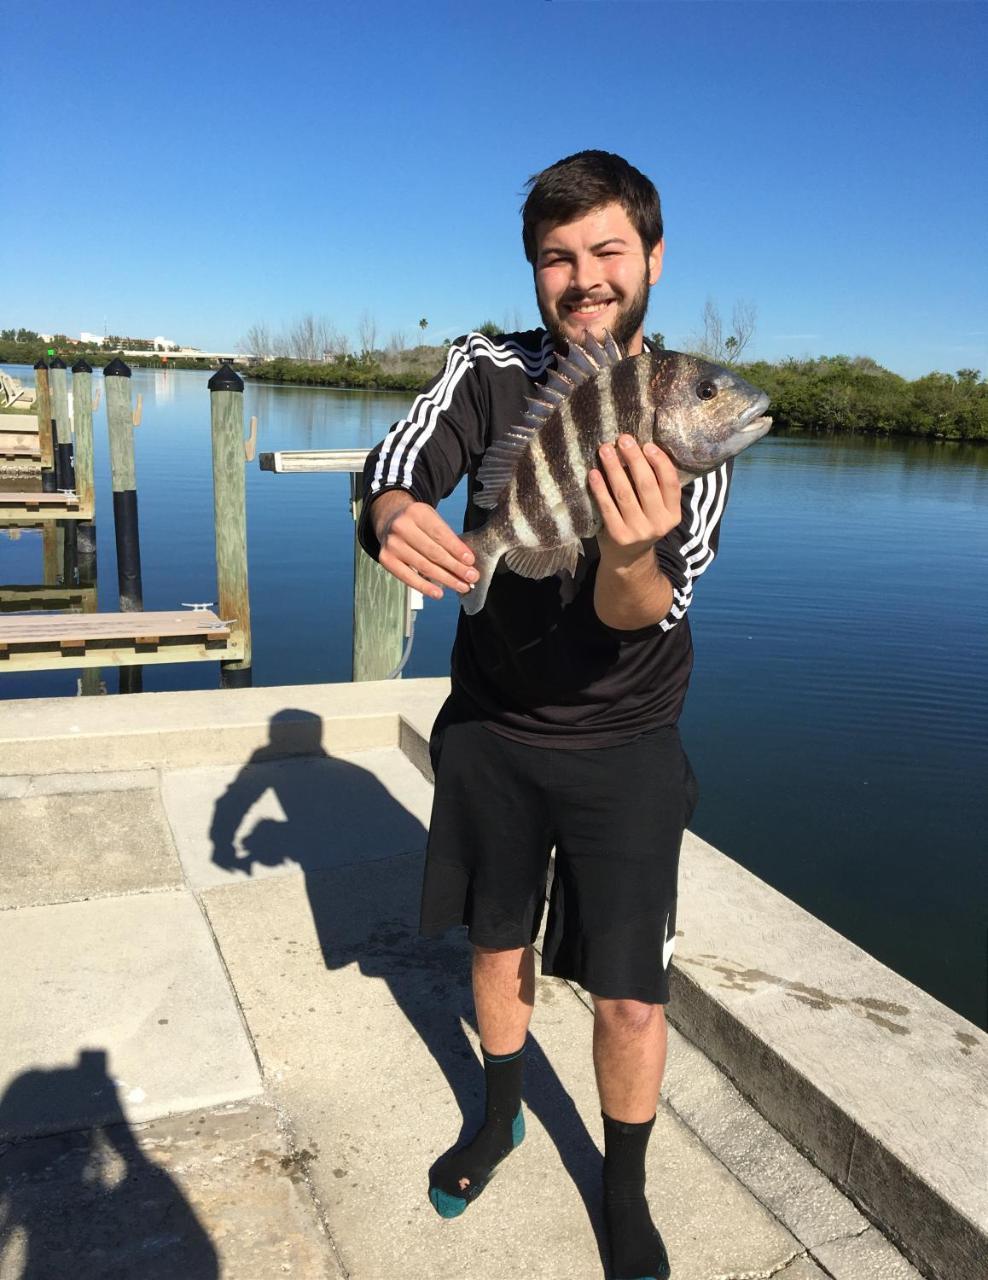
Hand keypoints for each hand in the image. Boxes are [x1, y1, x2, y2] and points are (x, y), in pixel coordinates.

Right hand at [372, 491, 478, 599]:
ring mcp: (392, 544)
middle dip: (455, 567)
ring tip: (461, 586)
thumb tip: (466, 563)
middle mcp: (402, 527)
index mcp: (417, 513)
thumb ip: (447, 538)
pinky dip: (424, 587)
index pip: (440, 534)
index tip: (470, 561)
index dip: (457, 549)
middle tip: (471, 577)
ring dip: (446, 579)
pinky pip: (408, 577)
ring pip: (424, 566)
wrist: (389, 520)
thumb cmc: (417, 523)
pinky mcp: (386, 559)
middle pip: (433, 552)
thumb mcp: (432, 519)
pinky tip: (438, 593)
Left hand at [589, 435, 681, 564]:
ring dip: (614, 468)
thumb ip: (655, 487)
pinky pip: (607, 507)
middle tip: (623, 439)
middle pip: (646, 484)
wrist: (627, 558)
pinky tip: (594, 473)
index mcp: (673, 514)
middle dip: (634, 458)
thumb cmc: (641, 523)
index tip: (647, 445)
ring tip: (605, 450)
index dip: (660, 462)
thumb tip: (639, 449)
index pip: (671, 482)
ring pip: (625, 493)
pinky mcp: (618, 536)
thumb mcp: (657, 510)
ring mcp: (638, 531)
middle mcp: (659, 523)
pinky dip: (599, 488)